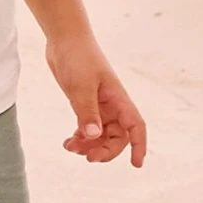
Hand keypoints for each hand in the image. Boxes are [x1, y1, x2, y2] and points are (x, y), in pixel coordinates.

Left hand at [45, 32, 146, 167]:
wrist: (64, 38)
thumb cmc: (78, 57)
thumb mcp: (81, 85)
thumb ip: (86, 110)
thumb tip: (93, 135)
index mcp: (118, 98)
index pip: (135, 126)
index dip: (139, 145)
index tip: (136, 165)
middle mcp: (111, 104)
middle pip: (117, 136)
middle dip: (105, 150)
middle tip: (88, 158)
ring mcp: (98, 104)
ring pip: (100, 134)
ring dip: (89, 145)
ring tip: (70, 147)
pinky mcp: (83, 103)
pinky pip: (87, 127)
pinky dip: (80, 137)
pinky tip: (68, 142)